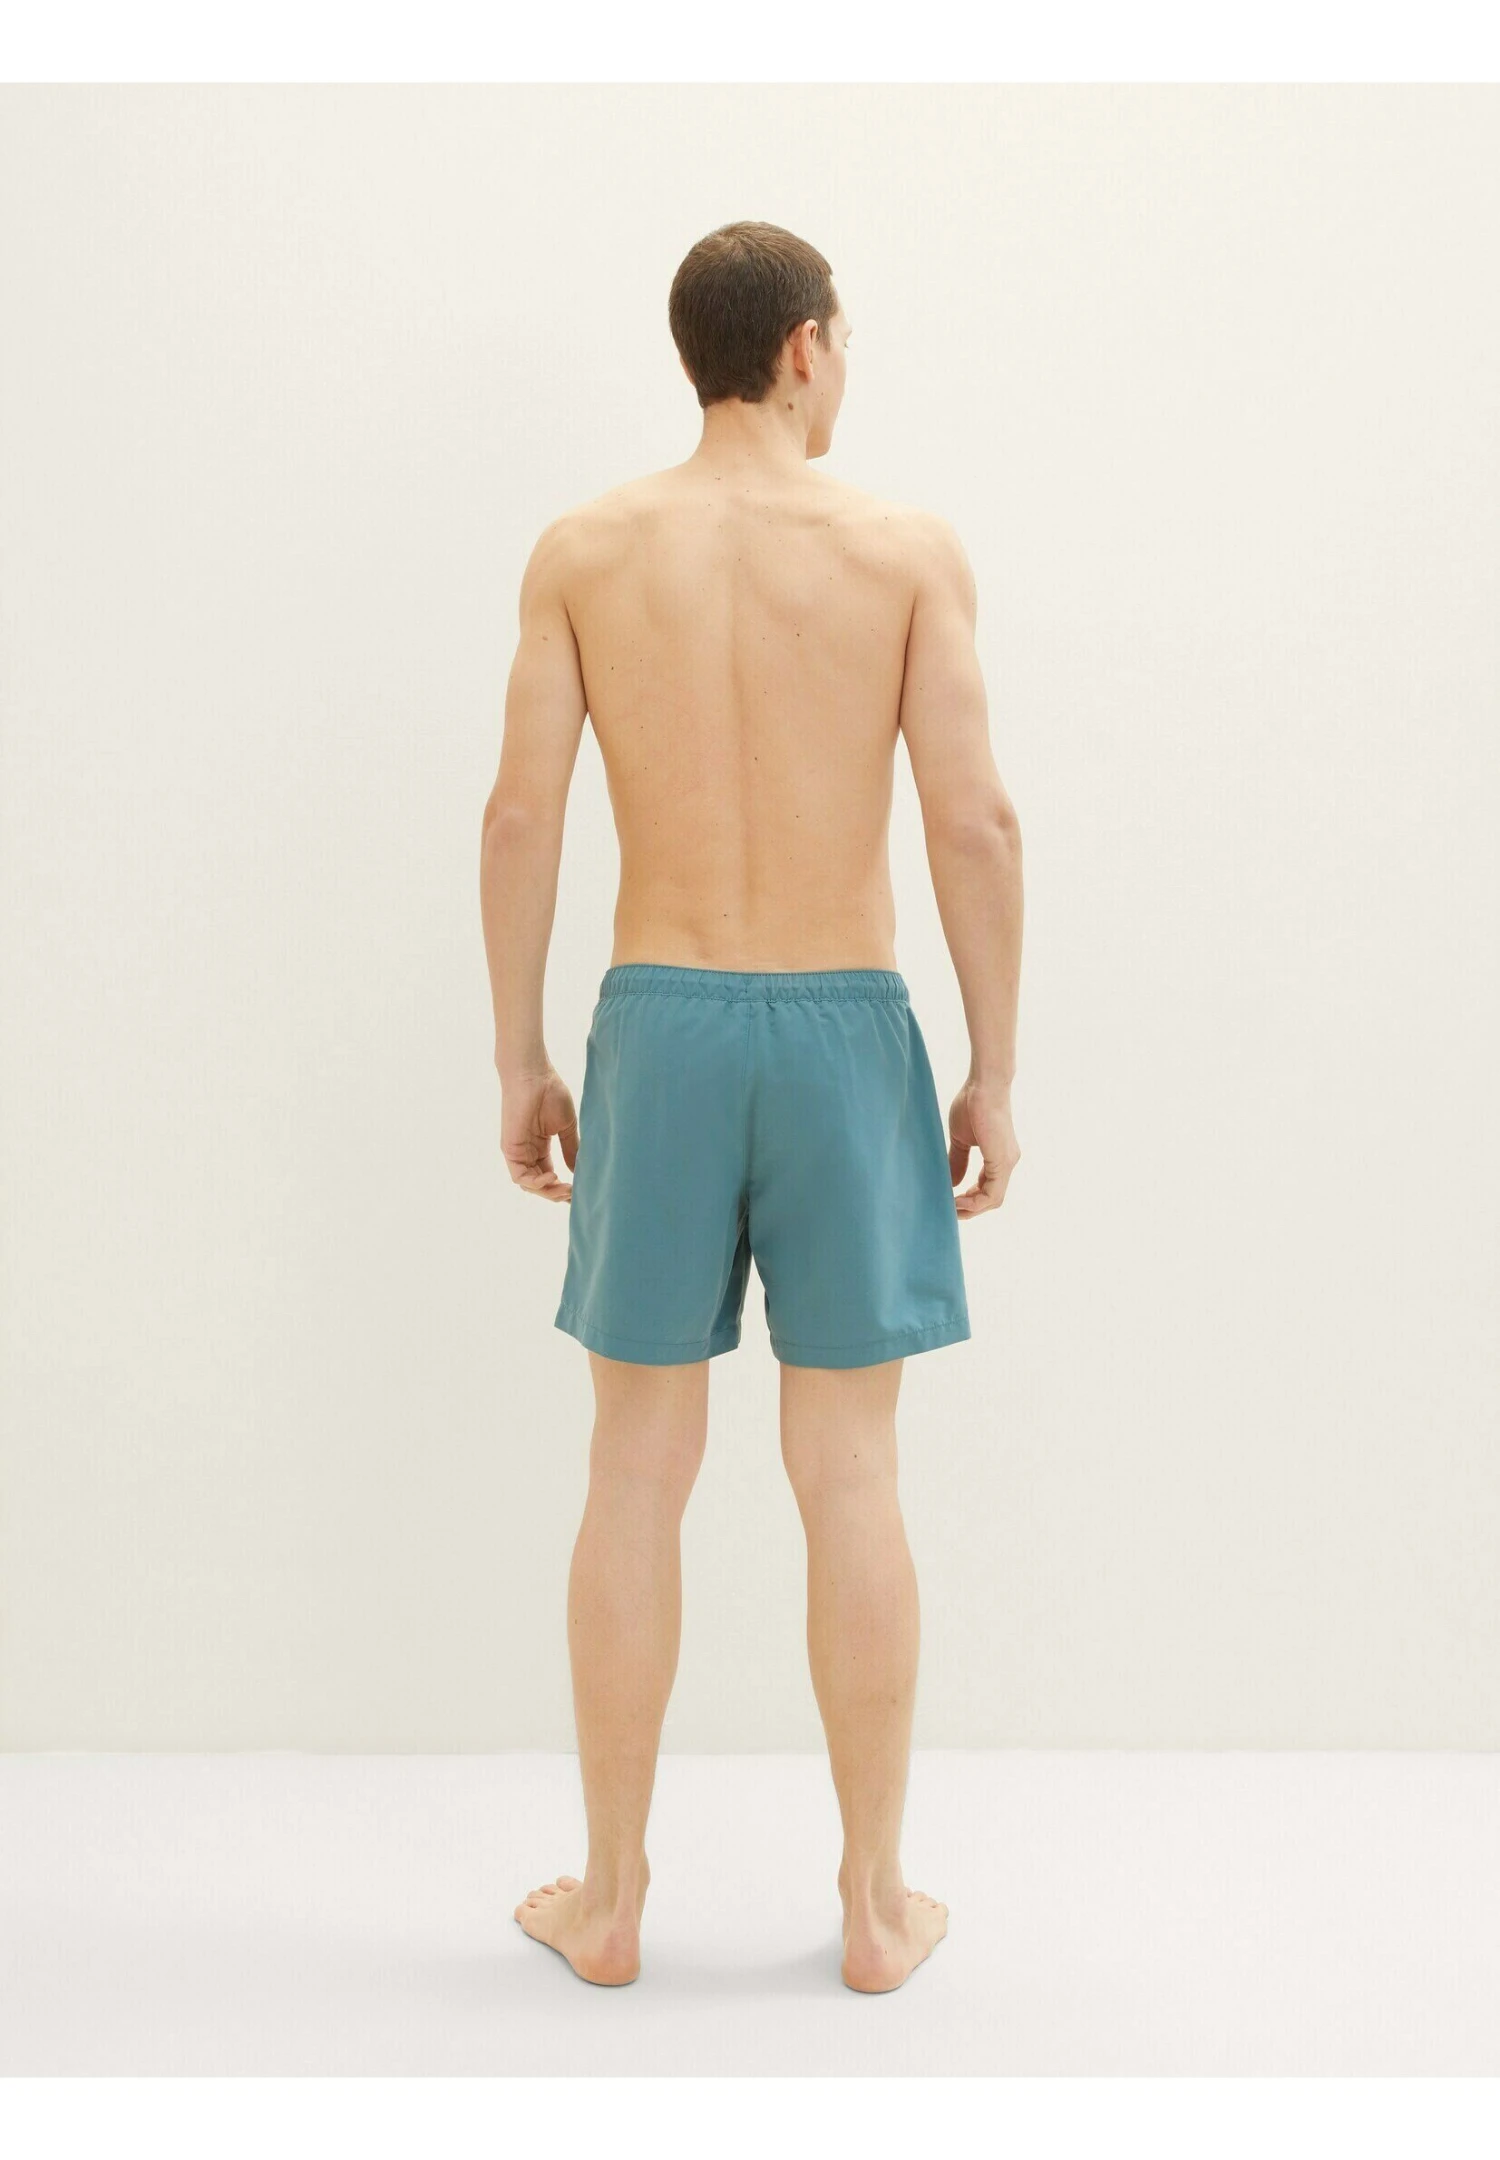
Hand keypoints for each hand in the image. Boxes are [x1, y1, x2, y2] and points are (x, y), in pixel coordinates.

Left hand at [501, 1068, 578, 1202]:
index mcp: (539, 1148)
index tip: (579, 1192)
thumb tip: (578, 1172)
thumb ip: (571, 1150)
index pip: (548, 1177)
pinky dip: (536, 1183)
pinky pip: (519, 1176)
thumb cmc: (550, 1093)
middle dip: (556, 1194)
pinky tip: (553, 1177)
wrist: (534, 1074)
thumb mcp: (566, 1127)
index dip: (562, 1188)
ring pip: (529, 1185)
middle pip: (539, 1185)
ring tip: (566, 1190)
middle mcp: (526, 1153)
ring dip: (548, 1192)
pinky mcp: (510, 1149)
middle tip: (574, 1194)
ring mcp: (517, 1152)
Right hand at [948, 1079, 1019, 1218]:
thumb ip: (958, 1161)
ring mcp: (1007, 1163)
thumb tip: (952, 1183)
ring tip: (951, 1209)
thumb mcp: (961, 1139)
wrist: (983, 1085)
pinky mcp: (1003, 1161)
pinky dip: (975, 1202)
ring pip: (993, 1200)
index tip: (951, 1202)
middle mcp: (1007, 1162)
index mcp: (999, 1158)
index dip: (970, 1200)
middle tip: (949, 1211)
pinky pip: (992, 1193)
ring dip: (971, 1209)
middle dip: (970, 1209)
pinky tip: (957, 1202)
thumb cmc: (972, 1104)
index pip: (987, 1189)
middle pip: (991, 1199)